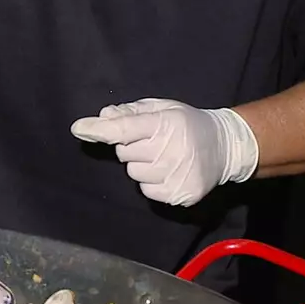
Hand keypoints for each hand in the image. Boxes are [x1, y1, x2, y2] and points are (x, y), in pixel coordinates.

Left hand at [70, 99, 258, 206]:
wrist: (225, 148)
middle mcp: (170, 150)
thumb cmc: (188, 124)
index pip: (123, 129)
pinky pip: (147, 190)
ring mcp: (175, 175)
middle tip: (153, 141)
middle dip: (131, 147)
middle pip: (124, 153)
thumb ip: (131, 112)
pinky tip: (168, 171)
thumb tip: (103, 117)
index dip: (99, 130)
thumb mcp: (163, 108)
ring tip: (163, 156)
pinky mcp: (179, 194)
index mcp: (165, 124)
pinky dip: (152, 181)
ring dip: (141, 165)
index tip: (79, 128)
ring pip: (134, 174)